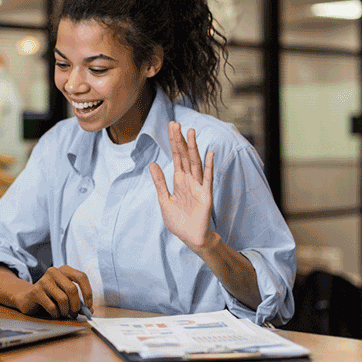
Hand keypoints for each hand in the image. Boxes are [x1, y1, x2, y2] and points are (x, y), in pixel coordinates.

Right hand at [14, 265, 93, 318]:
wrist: (27, 298)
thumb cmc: (50, 297)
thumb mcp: (66, 296)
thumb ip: (78, 301)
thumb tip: (90, 310)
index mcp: (64, 270)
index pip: (81, 277)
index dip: (88, 292)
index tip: (89, 306)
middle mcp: (54, 272)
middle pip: (72, 289)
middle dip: (76, 306)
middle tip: (75, 314)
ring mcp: (44, 280)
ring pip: (63, 299)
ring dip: (66, 311)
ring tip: (64, 314)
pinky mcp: (35, 291)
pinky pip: (52, 306)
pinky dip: (55, 314)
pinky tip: (54, 314)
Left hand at [149, 122, 215, 252]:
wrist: (191, 238)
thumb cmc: (179, 221)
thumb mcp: (164, 200)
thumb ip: (159, 182)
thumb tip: (152, 164)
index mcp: (179, 181)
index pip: (177, 157)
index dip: (174, 142)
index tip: (171, 127)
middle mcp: (189, 180)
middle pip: (185, 156)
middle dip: (180, 140)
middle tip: (176, 123)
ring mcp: (198, 186)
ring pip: (195, 163)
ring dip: (193, 148)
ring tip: (190, 132)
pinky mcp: (206, 195)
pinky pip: (207, 178)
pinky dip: (208, 166)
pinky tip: (209, 153)